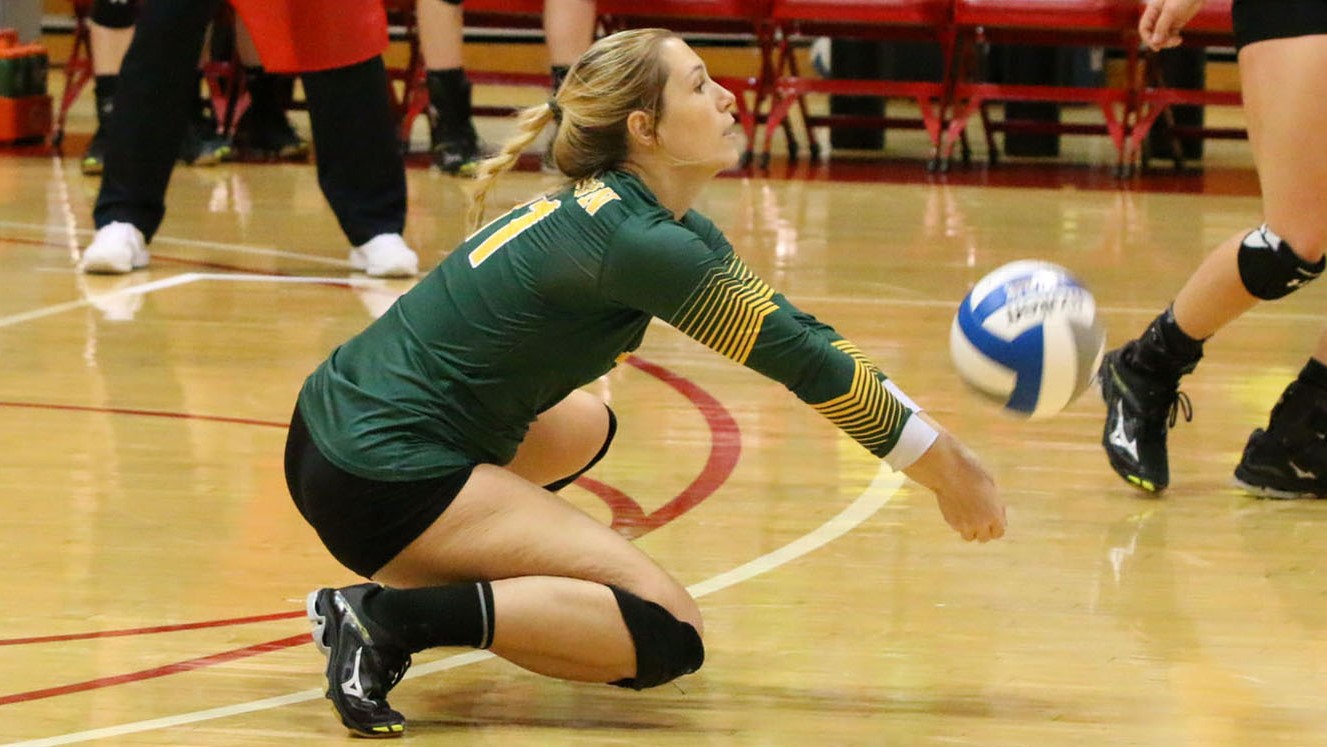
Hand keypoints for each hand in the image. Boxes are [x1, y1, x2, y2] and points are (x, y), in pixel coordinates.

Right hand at [901, 426, 1005, 541]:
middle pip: (984, 538)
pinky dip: (958, 522)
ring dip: (969, 529)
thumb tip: (994, 511)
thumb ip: (993, 502)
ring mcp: (964, 524)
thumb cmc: (972, 471)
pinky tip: (957, 508)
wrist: (948, 469)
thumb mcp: (990, 485)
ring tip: (967, 515)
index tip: (991, 516)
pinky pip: (957, 528)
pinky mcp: (950, 520)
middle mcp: (980, 523)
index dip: (995, 525)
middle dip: (983, 529)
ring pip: (969, 536)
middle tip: (979, 516)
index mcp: (995, 514)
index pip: (999, 532)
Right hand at [1139, 0, 1206, 50]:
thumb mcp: (1171, 10)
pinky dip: (1173, 39)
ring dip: (1167, 42)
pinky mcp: (1177, 21)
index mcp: (1152, 10)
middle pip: (1152, 34)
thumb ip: (1161, 26)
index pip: (1144, 28)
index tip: (1157, 47)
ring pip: (1162, 36)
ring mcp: (1168, 19)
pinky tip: (1179, 40)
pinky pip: (1171, 34)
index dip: (1148, 39)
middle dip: (1160, 41)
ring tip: (1177, 41)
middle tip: (1171, 43)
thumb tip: (1155, 42)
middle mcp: (1158, 16)